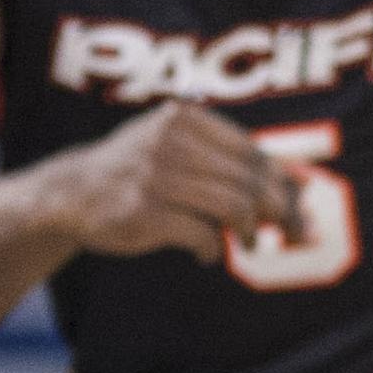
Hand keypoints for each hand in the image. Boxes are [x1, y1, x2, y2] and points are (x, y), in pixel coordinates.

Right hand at [35, 102, 300, 261]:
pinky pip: (202, 234)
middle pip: (249, 179)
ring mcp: (156, 175)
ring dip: (250, 231)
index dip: (283, 180)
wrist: (69, 194)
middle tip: (295, 234)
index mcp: (184, 117)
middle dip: (281, 211)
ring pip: (234, 206)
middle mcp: (170, 140)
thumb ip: (232, 160)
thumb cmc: (137, 172)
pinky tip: (205, 254)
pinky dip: (211, 249)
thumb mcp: (179, 149)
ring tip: (249, 243)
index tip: (301, 205)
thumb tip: (303, 181)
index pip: (252, 150)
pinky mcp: (144, 211)